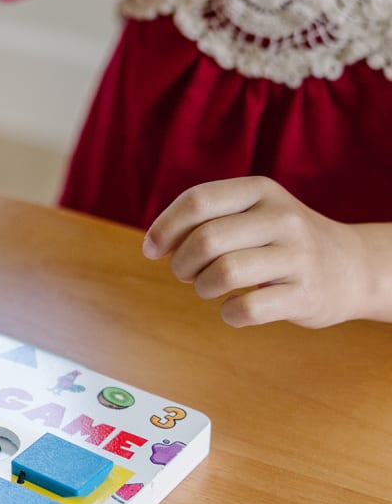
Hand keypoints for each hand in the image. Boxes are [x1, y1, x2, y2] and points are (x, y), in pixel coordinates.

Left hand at [142, 176, 369, 327]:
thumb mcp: (250, 211)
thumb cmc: (278, 240)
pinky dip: (229, 313)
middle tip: (184, 272)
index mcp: (260, 190)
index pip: (197, 200)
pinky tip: (234, 308)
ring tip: (207, 287)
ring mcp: (298, 257)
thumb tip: (153, 244)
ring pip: (223, 273)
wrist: (351, 267)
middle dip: (181, 262)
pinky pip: (247, 309)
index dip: (164, 228)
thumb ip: (203, 218)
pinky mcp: (306, 295)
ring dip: (201, 286)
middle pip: (206, 239)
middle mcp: (282, 218)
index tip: (152, 249)